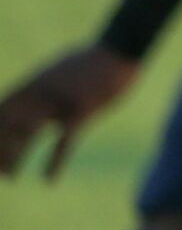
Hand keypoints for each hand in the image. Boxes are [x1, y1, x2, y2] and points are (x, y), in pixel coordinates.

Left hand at [0, 45, 138, 179]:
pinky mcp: (82, 111)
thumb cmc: (97, 57)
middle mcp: (42, 92)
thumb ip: (47, 81)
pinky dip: (54, 162)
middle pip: (8, 123)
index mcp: (36, 81)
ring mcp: (61, 102)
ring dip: (16, 156)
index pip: (3, 107)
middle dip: (0, 147)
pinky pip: (64, 142)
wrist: (121, 48)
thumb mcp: (63, 66)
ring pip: (28, 133)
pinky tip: (48, 180)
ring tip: (10, 177)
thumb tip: (39, 88)